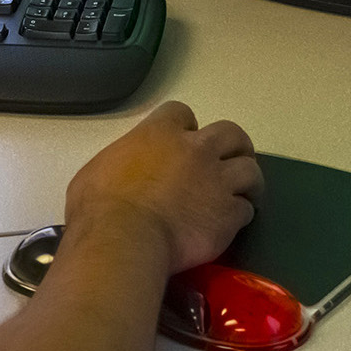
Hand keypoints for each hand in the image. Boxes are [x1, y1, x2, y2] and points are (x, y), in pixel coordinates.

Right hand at [65, 100, 262, 275]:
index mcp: (159, 133)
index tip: (180, 144)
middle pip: (232, 133)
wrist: (123, 238)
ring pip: (251, 171)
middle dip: (234, 147)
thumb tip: (125, 174)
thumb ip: (123, 162)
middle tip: (226, 163)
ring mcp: (217, 181)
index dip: (183, 127)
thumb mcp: (99, 169)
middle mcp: (195, 150)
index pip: (181, 112)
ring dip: (246, 182)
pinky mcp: (229, 213)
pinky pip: (246, 209)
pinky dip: (239, 215)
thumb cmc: (99, 204)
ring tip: (239, 194)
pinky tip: (227, 224)